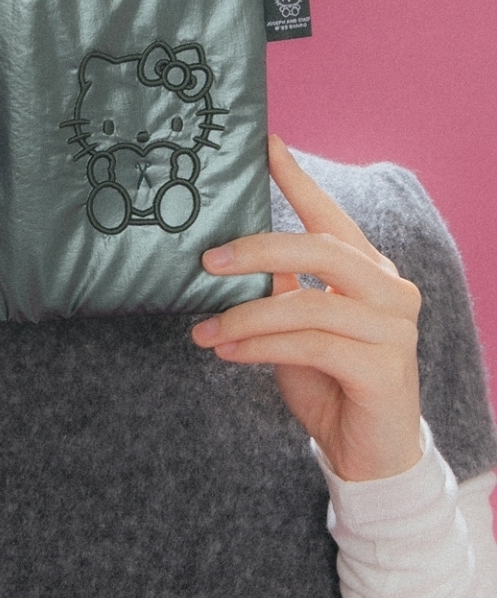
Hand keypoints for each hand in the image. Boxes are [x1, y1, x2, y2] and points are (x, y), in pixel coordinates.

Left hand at [192, 135, 421, 481]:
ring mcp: (394, 329)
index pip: (330, 216)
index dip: (297, 179)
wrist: (367, 454)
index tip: (265, 143)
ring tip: (203, 331)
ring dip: (243, 317)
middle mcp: (390, 289)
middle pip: (320, 250)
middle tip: (206, 261)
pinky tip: (226, 353)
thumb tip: (229, 253)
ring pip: (306, 304)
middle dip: (257, 249)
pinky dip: (258, 347)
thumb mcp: (297, 325)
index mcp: (369, 270)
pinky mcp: (383, 368)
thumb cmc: (329, 382)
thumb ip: (280, 287)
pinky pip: (308, 345)